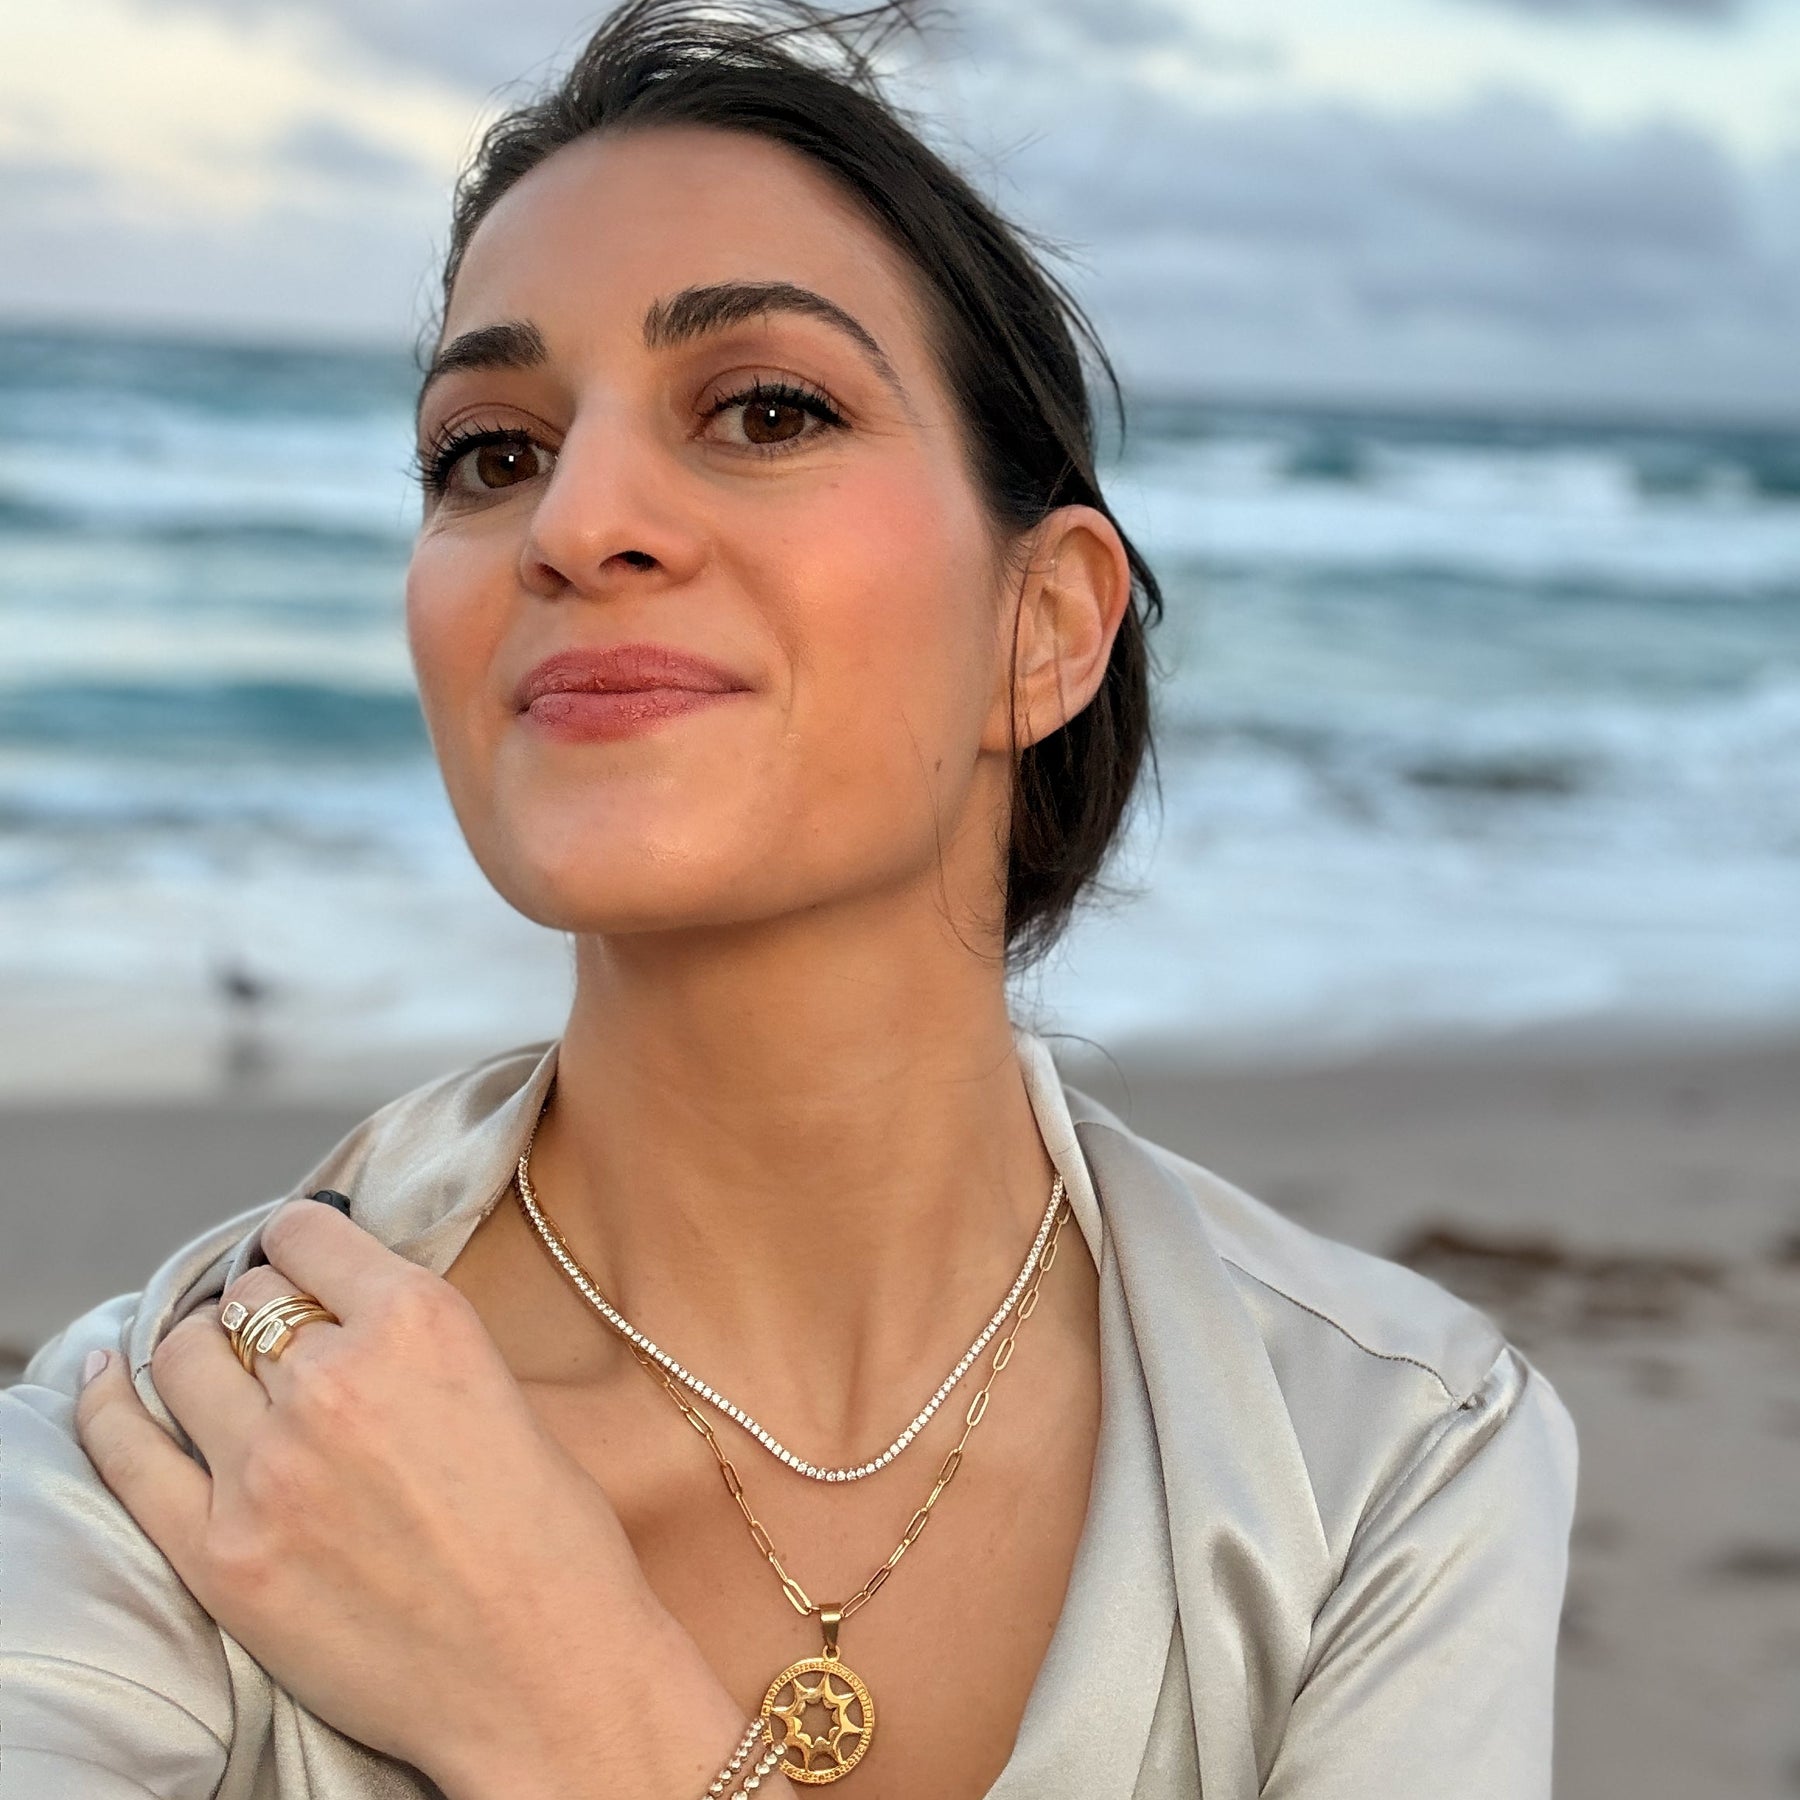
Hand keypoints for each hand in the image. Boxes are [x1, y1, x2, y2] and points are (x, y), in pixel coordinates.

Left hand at [76, 1199, 746, 1799]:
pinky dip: (107, 1406)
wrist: (542, 1671)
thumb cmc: (548, 1538)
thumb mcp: (499, 1388)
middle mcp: (333, 1378)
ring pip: (182, 1358)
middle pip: (244, 1297)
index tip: (301, 1262)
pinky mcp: (221, 1553)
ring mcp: (267, 1467)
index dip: (301, 1244)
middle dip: (259, 1307)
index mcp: (419, 1321)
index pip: (306, 1234)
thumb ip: (412, 1344)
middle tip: (274, 1335)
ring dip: (201, 1355)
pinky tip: (104, 1381)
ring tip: (220, 1372)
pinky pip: (127, 1452)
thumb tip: (342, 1315)